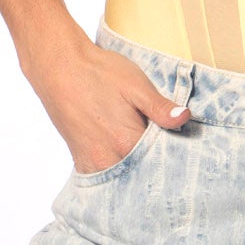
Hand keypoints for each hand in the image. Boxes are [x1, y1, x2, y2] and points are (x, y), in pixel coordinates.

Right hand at [28, 37, 191, 174]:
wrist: (59, 67)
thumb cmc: (99, 72)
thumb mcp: (136, 84)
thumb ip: (160, 107)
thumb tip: (185, 118)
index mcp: (127, 141)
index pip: (161, 159)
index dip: (174, 153)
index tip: (183, 148)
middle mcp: (109, 159)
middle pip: (143, 172)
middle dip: (156, 166)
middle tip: (167, 153)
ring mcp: (92, 163)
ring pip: (125, 177)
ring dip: (137, 171)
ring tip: (147, 155)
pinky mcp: (80, 160)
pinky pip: (104, 177)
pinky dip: (118, 172)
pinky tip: (126, 160)